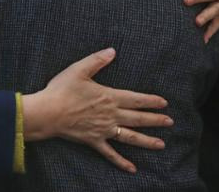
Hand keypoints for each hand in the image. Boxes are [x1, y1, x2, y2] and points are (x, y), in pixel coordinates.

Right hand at [23, 48, 171, 172]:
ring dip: (147, 141)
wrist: (48, 112)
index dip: (151, 101)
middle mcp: (110, 115)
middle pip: (138, 118)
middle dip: (155, 120)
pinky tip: (132, 169)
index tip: (164, 103)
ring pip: (130, 137)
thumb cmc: (62, 89)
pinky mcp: (94, 141)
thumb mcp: (79, 69)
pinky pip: (110, 154)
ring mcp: (103, 130)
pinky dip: (122, 162)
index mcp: (109, 97)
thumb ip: (97, 60)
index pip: (135, 99)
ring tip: (161, 144)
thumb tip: (113, 51)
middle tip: (170, 122)